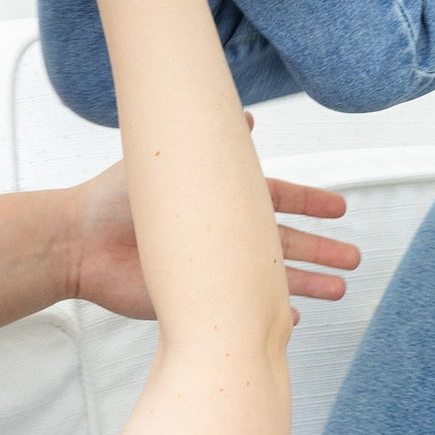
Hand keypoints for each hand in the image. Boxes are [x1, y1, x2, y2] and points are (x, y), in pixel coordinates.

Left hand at [65, 128, 360, 318]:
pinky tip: (293, 318)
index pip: (275, 200)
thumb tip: (243, 115)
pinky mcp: (194, 300)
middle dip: (321, 249)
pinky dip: (266, 314)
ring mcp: (210, 270)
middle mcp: (219, 235)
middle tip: (355, 257)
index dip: (309, 204)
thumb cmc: (114, 198)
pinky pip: (240, 308)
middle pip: (283, 242)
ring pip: (270, 279)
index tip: (340, 209)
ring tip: (341, 290)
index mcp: (217, 201)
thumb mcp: (166, 160)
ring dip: (306, 284)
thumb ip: (203, 140)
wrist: (78, 243)